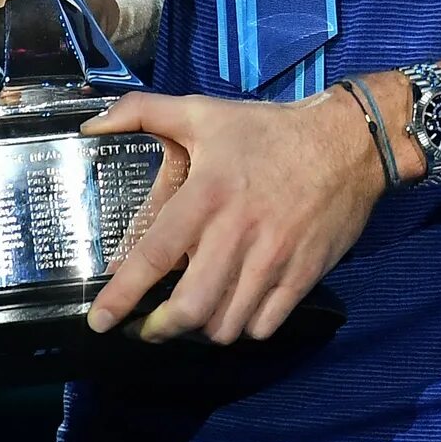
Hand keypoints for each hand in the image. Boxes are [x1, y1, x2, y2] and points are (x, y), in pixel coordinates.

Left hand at [82, 87, 383, 343]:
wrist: (351, 141)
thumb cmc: (270, 131)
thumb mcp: (204, 112)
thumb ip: (142, 112)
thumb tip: (90, 124)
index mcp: (207, 195)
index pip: (155, 256)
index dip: (122, 295)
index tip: (100, 321)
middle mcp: (238, 233)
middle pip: (190, 308)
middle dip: (162, 329)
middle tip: (151, 326)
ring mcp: (274, 258)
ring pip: (226, 325)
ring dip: (204, 329)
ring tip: (196, 317)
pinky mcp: (304, 274)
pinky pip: (264, 325)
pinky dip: (245, 328)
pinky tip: (238, 310)